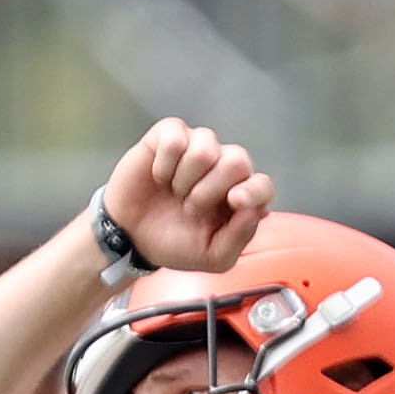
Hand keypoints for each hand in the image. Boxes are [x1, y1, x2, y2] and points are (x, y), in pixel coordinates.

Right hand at [101, 119, 272, 277]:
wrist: (131, 237)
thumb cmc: (173, 243)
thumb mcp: (212, 257)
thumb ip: (239, 237)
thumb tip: (257, 210)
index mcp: (239, 197)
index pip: (263, 184)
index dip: (253, 191)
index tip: (234, 201)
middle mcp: (223, 168)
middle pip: (238, 159)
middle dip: (211, 189)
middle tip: (190, 208)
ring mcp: (197, 148)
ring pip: (206, 146)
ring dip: (185, 178)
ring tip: (175, 192)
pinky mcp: (170, 136)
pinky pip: (176, 137)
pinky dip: (165, 162)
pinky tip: (159, 176)